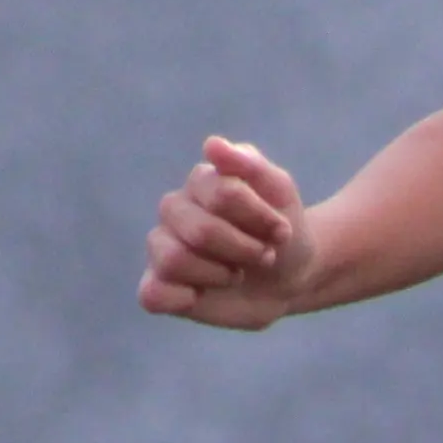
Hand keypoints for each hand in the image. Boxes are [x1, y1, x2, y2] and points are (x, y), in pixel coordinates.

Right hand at [140, 135, 316, 331]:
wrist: (290, 276)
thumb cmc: (281, 230)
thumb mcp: (280, 193)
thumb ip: (250, 165)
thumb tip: (212, 144)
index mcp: (201, 182)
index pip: (223, 194)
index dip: (260, 218)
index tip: (282, 230)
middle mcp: (174, 211)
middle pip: (200, 231)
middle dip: (243, 250)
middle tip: (263, 255)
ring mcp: (162, 248)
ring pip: (173, 260)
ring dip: (219, 274)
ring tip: (237, 274)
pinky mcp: (159, 287)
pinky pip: (152, 294)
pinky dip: (183, 298)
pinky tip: (203, 294)